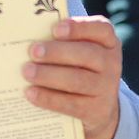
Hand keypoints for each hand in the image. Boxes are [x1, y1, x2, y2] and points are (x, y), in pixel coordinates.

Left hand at [23, 16, 121, 138]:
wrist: (100, 107)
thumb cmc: (81, 69)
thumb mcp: (81, 52)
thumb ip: (64, 43)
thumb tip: (32, 40)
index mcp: (108, 43)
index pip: (102, 29)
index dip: (79, 27)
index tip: (55, 29)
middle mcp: (111, 64)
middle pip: (87, 55)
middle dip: (58, 52)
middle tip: (33, 51)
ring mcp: (106, 88)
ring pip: (78, 80)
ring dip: (49, 75)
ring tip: (27, 72)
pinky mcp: (96, 111)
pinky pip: (70, 104)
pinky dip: (48, 98)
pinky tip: (31, 93)